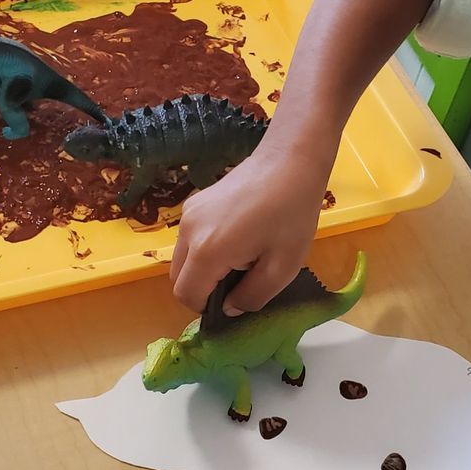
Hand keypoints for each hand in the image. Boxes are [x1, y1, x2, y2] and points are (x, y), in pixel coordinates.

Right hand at [170, 144, 326, 313]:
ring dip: (204, 269)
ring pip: (182, 259)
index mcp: (207, 251)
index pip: (186, 295)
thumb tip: (229, 309)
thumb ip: (252, 297)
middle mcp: (187, 232)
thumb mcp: (283, 267)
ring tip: (241, 256)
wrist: (290, 160)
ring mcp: (188, 214)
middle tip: (239, 281)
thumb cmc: (292, 214)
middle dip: (203, 289)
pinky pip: (190, 239)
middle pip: (178, 278)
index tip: (233, 299)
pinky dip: (205, 249)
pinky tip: (237, 237)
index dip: (206, 307)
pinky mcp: (194, 203)